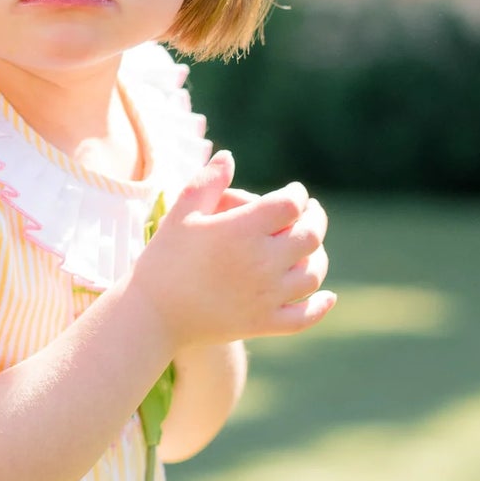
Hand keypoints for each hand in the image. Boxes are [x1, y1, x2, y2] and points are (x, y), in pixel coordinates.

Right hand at [134, 151, 335, 349]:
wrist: (152, 316)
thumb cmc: (163, 260)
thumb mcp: (181, 214)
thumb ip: (207, 182)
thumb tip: (229, 156)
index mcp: (243, 230)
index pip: (290, 204)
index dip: (297, 194)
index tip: (294, 192)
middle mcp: (262, 262)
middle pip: (310, 235)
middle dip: (316, 219)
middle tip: (311, 212)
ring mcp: (267, 296)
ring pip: (313, 273)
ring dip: (319, 256)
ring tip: (311, 248)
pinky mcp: (264, 324)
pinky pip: (305, 316)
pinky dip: (321, 305)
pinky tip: (327, 295)